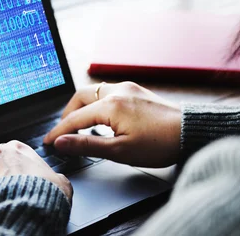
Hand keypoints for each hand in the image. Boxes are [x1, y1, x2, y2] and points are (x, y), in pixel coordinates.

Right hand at [43, 82, 181, 167]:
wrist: (191, 132)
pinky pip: (108, 92)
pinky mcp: (137, 91)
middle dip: (68, 113)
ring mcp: (128, 88)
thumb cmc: (160, 143)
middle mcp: (117, 91)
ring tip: (80, 126)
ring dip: (83, 107)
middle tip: (63, 132)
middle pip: (80, 96)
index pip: (75, 118)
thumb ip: (87, 145)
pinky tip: (101, 118)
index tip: (48, 142)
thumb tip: (62, 142)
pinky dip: (97, 103)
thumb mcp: (120, 151)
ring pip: (94, 91)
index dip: (59, 131)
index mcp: (110, 105)